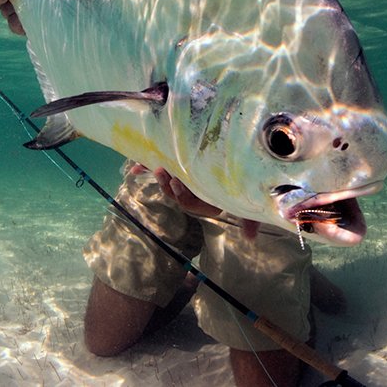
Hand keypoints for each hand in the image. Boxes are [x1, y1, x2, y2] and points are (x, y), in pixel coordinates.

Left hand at [131, 164, 260, 238]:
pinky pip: (165, 166)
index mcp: (210, 198)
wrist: (248, 148)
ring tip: (154, 168)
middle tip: (162, 173)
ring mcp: (189, 176)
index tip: (177, 183)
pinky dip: (149, 168)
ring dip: (160, 179)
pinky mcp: (181, 162)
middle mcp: (198, 189)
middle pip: (178, 195)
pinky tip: (135, 169)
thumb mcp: (248, 196)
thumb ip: (250, 216)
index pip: (192, 204)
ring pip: (170, 183)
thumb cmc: (248, 175)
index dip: (183, 196)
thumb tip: (251, 238)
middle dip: (168, 187)